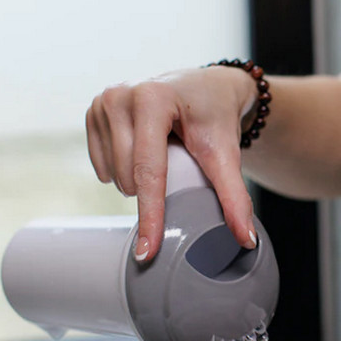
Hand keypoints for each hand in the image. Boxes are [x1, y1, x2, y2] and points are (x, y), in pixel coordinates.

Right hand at [85, 66, 258, 259]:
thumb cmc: (216, 117)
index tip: (147, 251)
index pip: (148, 170)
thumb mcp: (227, 155)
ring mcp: (103, 100)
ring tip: (162, 157)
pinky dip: (121, 171)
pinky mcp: (93, 109)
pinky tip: (141, 152)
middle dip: (152, 190)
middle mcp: (121, 95)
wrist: (207, 88)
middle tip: (179, 167)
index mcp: (153, 99)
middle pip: (129, 176)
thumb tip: (246, 240)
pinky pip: (100, 165)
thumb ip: (235, 197)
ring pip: (113, 175)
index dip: (150, 215)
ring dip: (137, 181)